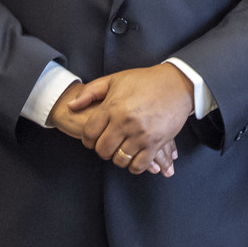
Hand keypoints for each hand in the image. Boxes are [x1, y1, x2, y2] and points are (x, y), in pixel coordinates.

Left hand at [50, 80, 178, 174]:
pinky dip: (134, 166)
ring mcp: (140, 134)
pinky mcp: (155, 143)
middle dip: (102, 150)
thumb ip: (90, 92)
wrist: (177, 84)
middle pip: (103, 149)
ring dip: (117, 158)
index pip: (90, 133)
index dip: (87, 140)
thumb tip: (71, 106)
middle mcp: (125, 122)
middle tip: (106, 145)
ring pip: (120, 160)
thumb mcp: (115, 80)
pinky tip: (133, 157)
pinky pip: (139, 165)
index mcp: (113, 107)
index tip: (92, 139)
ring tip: (120, 150)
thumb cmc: (145, 81)